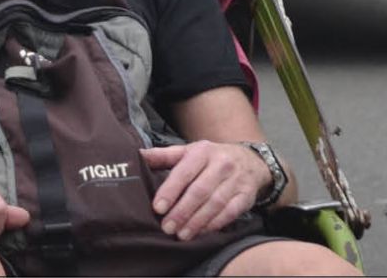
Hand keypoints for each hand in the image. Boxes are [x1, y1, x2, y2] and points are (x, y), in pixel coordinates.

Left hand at [141, 141, 267, 240]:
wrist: (249, 160)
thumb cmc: (210, 158)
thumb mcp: (188, 151)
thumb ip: (163, 155)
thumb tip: (137, 155)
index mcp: (201, 152)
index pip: (183, 172)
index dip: (170, 191)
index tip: (158, 208)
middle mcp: (220, 165)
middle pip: (199, 191)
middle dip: (182, 211)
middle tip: (167, 227)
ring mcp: (235, 181)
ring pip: (215, 204)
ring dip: (197, 222)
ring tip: (181, 235)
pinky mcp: (246, 196)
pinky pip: (230, 213)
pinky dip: (215, 224)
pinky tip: (201, 232)